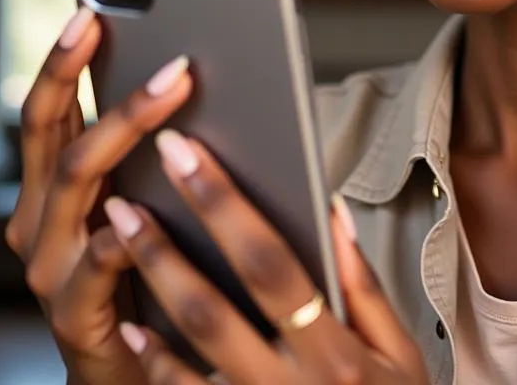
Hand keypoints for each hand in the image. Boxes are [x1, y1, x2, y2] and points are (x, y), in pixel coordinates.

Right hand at [5, 7, 193, 384]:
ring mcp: (51, 266)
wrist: (132, 374)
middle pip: (57, 134)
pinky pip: (101, 259)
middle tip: (155, 41)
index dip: (62, 61)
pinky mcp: (75, 313)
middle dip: (96, 78)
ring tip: (176, 84)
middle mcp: (39, 221)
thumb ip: (151, 153)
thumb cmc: (145, 274)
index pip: (47, 112)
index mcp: (53, 189)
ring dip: (126, 125)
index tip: (89, 11)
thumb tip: (197, 74)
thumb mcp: (141, 203)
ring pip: (79, 179)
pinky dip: (131, 227)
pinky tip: (161, 200)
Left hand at [106, 131, 428, 383]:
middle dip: (165, 244)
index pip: (272, 264)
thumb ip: (362, 285)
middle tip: (127, 196)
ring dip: (150, 290)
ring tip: (118, 238)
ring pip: (188, 350)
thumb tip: (331, 213)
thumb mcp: (398, 352)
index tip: (188, 156)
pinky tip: (130, 323)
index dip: (224, 205)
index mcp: (337, 352)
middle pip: (214, 306)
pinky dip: (153, 361)